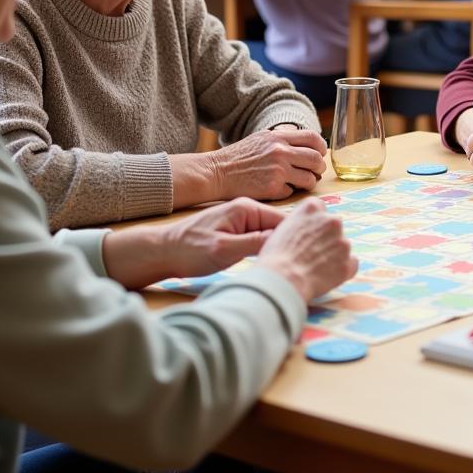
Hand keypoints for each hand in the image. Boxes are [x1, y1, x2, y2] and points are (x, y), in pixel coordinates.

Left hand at [103, 198, 286, 288]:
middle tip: (304, 262)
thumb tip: (285, 241)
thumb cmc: (189, 250)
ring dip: (280, 246)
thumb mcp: (224, 249)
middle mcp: (247, 209)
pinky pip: (260, 238)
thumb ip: (255, 243)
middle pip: (280, 226)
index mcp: (246, 208)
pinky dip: (268, 249)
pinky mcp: (237, 231)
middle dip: (291, 242)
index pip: (283, 220)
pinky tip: (275, 262)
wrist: (162, 252)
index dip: (298, 236)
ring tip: (294, 264)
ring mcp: (242, 220)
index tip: (310, 253)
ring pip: (271, 233)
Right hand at [207, 128, 327, 200]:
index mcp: (279, 137)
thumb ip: (283, 140)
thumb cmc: (239, 157)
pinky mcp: (273, 189)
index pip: (313, 138)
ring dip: (308, 183)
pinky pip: (293, 192)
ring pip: (309, 179)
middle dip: (319, 168)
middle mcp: (281, 152)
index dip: (321, 147)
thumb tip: (308, 146)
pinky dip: (289, 192)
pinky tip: (279, 189)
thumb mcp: (261, 139)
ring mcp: (278, 171)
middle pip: (316, 160)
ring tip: (300, 183)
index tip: (320, 154)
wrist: (217, 172)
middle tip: (315, 172)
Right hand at [257, 198, 358, 301]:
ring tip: (314, 269)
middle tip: (310, 254)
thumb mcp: (282, 227)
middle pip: (333, 227)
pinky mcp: (348, 263)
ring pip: (341, 246)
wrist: (282, 279)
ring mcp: (342, 242)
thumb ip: (300, 223)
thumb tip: (307, 231)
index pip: (320, 208)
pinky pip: (351, 264)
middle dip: (325, 238)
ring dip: (333, 255)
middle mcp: (332, 220)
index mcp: (313, 208)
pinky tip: (326, 277)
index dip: (313, 224)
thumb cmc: (275, 257)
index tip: (308, 235)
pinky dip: (342, 270)